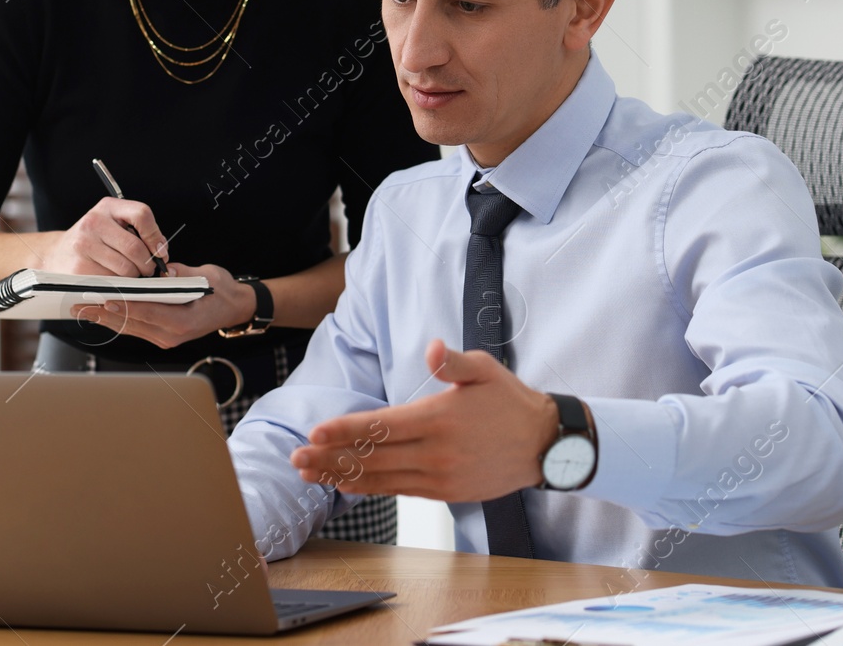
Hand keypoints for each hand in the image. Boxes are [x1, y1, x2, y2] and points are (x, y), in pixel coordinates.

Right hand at [41, 197, 167, 276]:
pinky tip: (114, 281)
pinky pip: (112, 282)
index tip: (160, 251)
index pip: (141, 214)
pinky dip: (119, 286)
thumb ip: (138, 231)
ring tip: (129, 274)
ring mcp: (84, 245)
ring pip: (126, 268)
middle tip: (147, 270)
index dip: (155, 236)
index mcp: (108, 207)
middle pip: (135, 247)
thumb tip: (161, 251)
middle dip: (148, 264)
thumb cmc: (93, 241)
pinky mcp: (79, 268)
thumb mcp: (113, 224)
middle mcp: (94, 222)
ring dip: (134, 277)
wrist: (56, 254)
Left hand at [71, 262, 256, 349]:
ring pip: (128, 327)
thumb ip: (181, 274)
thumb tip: (161, 272)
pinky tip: (99, 312)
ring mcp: (165, 337)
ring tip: (81, 309)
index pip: (147, 312)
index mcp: (183, 321)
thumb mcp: (206, 276)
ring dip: (104, 318)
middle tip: (80, 304)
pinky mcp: (160, 335)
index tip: (103, 299)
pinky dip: (116, 319)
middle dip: (104, 313)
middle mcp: (171, 334)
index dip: (124, 306)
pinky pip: (134, 327)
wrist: (234, 307)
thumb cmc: (222, 291)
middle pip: (131, 323)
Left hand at [289, 339, 559, 501]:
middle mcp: (435, 453)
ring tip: (310, 473)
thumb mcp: (485, 370)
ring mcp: (440, 477)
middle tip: (296, 457)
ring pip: (381, 479)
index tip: (314, 432)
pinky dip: (370, 488)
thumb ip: (453, 361)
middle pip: (372, 457)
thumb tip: (432, 349)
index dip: (345, 430)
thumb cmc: (509, 402)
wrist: (546, 445)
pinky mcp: (446, 493)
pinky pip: (398, 490)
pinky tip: (348, 484)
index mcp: (438, 419)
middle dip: (330, 457)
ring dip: (342, 476)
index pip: (381, 426)